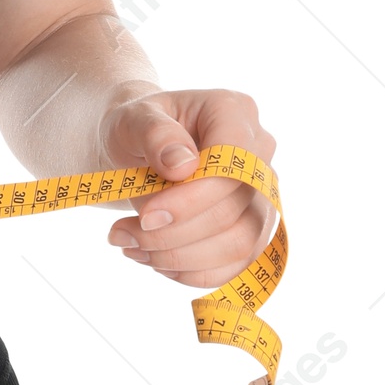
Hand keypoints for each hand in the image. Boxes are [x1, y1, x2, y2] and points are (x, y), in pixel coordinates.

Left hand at [97, 86, 276, 289]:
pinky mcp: (254, 226)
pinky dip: (194, 272)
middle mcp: (259, 151)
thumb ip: (155, 134)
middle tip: (122, 235)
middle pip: (233, 209)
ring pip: (240, 242)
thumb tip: (182, 165)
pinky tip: (155, 261)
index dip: (192, 199)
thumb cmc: (137, 128)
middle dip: (174, 233)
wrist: (138, 147)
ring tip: (133, 248)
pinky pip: (238, 263)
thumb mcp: (132, 119)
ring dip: (181, 257)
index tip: (146, 216)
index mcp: (233, 112)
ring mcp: (262, 191)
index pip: (232, 165)